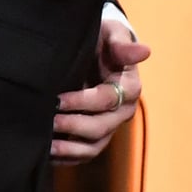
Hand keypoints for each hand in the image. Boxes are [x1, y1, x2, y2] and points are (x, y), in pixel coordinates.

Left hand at [53, 17, 147, 162]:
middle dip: (73, 126)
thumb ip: (122, 44)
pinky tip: (47, 154)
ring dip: (70, 148)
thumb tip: (145, 51)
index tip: (57, 100)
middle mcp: (123, 111)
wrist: (97, 53)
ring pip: (94, 146)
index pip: (106, 100)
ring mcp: (110, 127)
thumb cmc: (103, 42)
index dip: (82, 102)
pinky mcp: (96, 138)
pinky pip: (84, 154)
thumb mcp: (111, 35)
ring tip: (46, 146)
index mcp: (129, 87)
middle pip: (100, 127)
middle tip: (48, 122)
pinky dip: (67, 157)